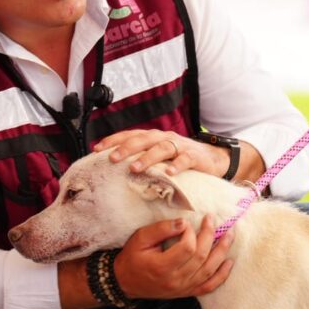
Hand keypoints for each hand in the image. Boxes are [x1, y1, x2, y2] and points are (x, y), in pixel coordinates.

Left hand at [94, 129, 228, 176]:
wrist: (211, 158)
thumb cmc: (179, 159)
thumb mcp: (158, 156)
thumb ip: (140, 158)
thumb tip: (114, 168)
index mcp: (152, 137)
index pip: (129, 135)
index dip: (113, 140)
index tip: (96, 149)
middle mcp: (163, 138)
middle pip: (143, 139)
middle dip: (126, 148)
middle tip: (112, 158)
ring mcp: (179, 146)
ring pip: (161, 148)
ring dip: (147, 158)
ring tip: (135, 168)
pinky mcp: (194, 156)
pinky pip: (184, 160)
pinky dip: (176, 165)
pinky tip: (169, 173)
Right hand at [113, 215, 234, 299]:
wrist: (126, 281)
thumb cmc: (132, 257)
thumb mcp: (140, 238)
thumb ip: (161, 229)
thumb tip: (184, 222)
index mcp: (162, 267)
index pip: (187, 248)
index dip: (190, 233)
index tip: (186, 224)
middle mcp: (175, 280)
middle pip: (201, 257)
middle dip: (210, 235)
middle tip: (212, 220)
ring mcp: (183, 288)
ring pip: (209, 270)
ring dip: (222, 251)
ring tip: (229, 235)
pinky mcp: (187, 292)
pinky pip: (209, 286)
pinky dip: (222, 275)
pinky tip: (229, 262)